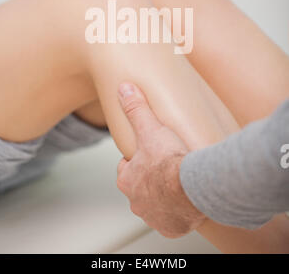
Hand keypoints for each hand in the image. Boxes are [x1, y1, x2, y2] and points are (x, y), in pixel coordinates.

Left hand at [116, 82, 205, 237]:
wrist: (195, 188)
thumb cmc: (170, 160)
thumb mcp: (150, 129)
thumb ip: (136, 109)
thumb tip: (124, 89)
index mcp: (128, 180)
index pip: (126, 168)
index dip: (138, 159)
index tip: (150, 154)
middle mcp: (136, 202)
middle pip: (141, 187)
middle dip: (151, 178)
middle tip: (167, 166)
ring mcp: (153, 217)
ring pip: (155, 204)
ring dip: (164, 195)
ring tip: (179, 182)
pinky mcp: (172, 228)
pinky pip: (173, 219)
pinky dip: (178, 211)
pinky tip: (187, 200)